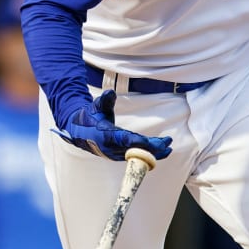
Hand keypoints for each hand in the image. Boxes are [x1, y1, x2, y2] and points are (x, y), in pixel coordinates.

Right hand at [54, 90, 172, 161]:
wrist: (79, 131)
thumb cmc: (90, 116)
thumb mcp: (96, 105)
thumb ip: (104, 100)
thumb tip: (110, 92)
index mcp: (106, 136)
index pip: (126, 140)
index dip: (140, 142)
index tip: (154, 143)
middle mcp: (112, 148)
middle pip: (135, 150)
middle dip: (152, 148)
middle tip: (167, 142)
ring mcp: (115, 154)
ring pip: (137, 155)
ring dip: (154, 152)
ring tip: (168, 146)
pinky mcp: (119, 155)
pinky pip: (136, 156)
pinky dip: (149, 153)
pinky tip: (161, 150)